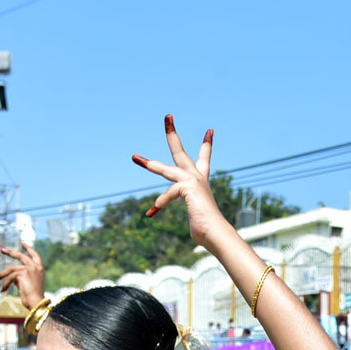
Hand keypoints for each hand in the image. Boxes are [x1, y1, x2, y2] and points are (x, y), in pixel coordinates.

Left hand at [0, 243, 45, 308]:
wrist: (36, 302)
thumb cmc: (33, 297)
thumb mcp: (29, 284)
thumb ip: (22, 277)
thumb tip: (12, 276)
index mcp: (40, 269)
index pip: (35, 255)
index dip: (29, 249)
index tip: (23, 243)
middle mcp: (36, 267)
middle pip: (21, 256)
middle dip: (10, 252)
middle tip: (2, 249)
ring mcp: (30, 269)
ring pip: (11, 269)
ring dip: (2, 274)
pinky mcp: (23, 273)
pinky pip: (10, 277)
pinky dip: (5, 283)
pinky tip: (3, 290)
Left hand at [131, 115, 230, 246]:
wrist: (216, 233)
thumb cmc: (208, 231)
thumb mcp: (198, 220)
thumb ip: (194, 217)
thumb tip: (199, 231)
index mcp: (200, 182)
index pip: (204, 158)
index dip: (207, 145)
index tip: (210, 131)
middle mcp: (197, 177)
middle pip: (180, 151)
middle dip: (172, 133)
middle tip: (168, 116)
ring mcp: (192, 181)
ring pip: (165, 169)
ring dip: (149, 164)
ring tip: (134, 157)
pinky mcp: (187, 187)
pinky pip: (168, 194)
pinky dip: (160, 204)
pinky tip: (152, 213)